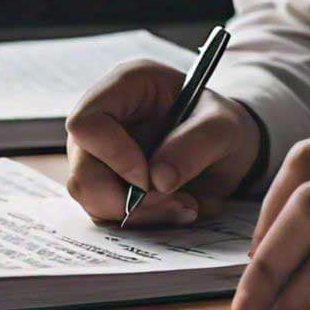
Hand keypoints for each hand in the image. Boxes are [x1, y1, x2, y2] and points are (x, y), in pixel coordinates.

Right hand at [66, 58, 260, 225]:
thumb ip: (196, 145)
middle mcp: (103, 122)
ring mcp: (101, 157)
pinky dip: (145, 221)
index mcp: (124, 87)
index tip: (150, 177)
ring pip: (92, 200)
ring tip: (186, 206)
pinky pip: (109, 215)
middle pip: (82, 171)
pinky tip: (178, 210)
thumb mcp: (223, 126)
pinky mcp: (109, 186)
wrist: (227, 149)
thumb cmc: (222, 123)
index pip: (86, 123)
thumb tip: (159, 181)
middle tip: (175, 203)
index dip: (113, 155)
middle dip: (125, 200)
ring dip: (140, 215)